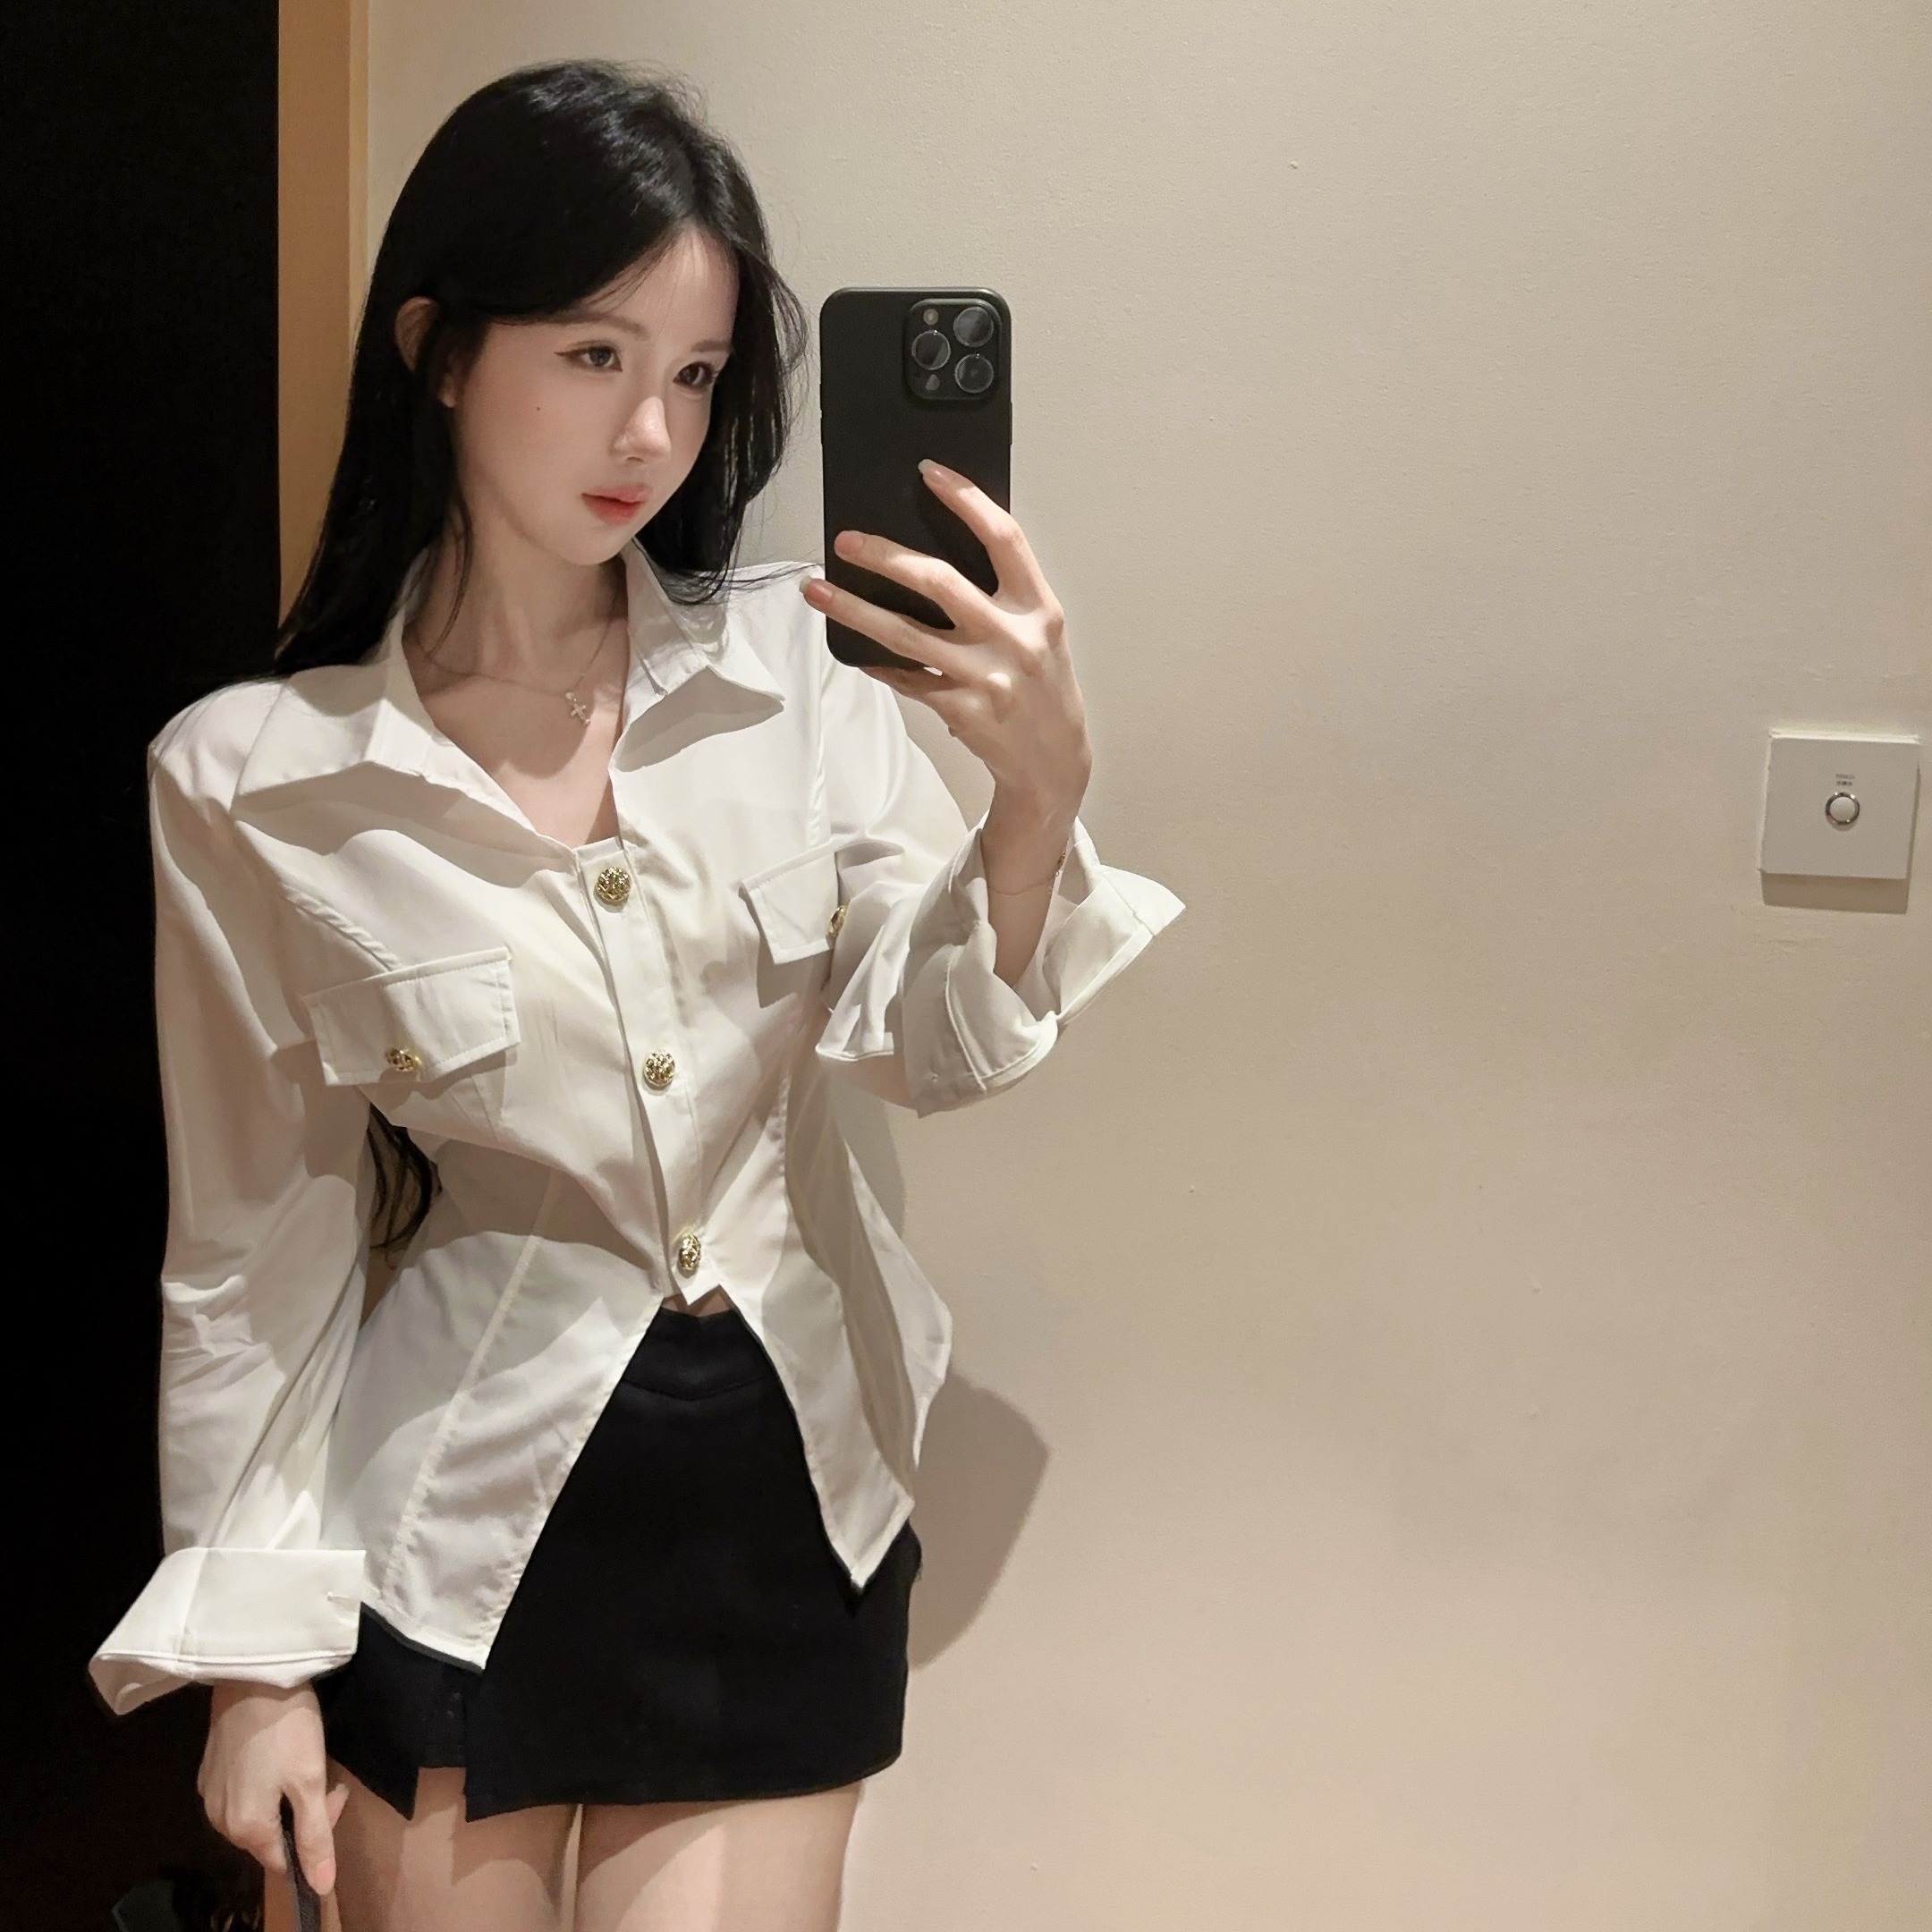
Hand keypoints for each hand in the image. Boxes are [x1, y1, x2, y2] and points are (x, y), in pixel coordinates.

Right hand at [200, 1681, 349, 1895]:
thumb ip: (315, 1836)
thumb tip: (321, 1887)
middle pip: (270, 1837)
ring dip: (285, 1799)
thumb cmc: (287, 1728)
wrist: (252, 1674)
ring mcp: (210, 1794)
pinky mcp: (209, 1769)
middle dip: (303, 1815)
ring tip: (306, 1763)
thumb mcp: (310, 1781)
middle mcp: (219, 1820)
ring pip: (256, 1814)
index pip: (284, 1862)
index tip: (335, 1798)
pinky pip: (242, 1793)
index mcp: (245, 1829)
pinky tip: (279, 1756)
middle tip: (328, 1779)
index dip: (315, 1840)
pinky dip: (265, 1784)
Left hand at [801, 461, 1092, 832]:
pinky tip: (853, 648)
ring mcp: (985, 678)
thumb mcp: (1040, 634)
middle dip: (886, 556)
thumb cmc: (1042, 687)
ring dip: (855, 609)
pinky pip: (906, 679)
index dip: (966, 500)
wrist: (1054, 762)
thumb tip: (931, 557)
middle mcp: (1014, 639)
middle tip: (846, 541)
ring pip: (906, 635)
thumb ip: (1003, 597)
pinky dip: (877, 662)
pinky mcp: (960, 711)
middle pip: (940, 583)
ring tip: (816, 590)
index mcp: (1040, 609)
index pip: (1004, 539)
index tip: (928, 472)